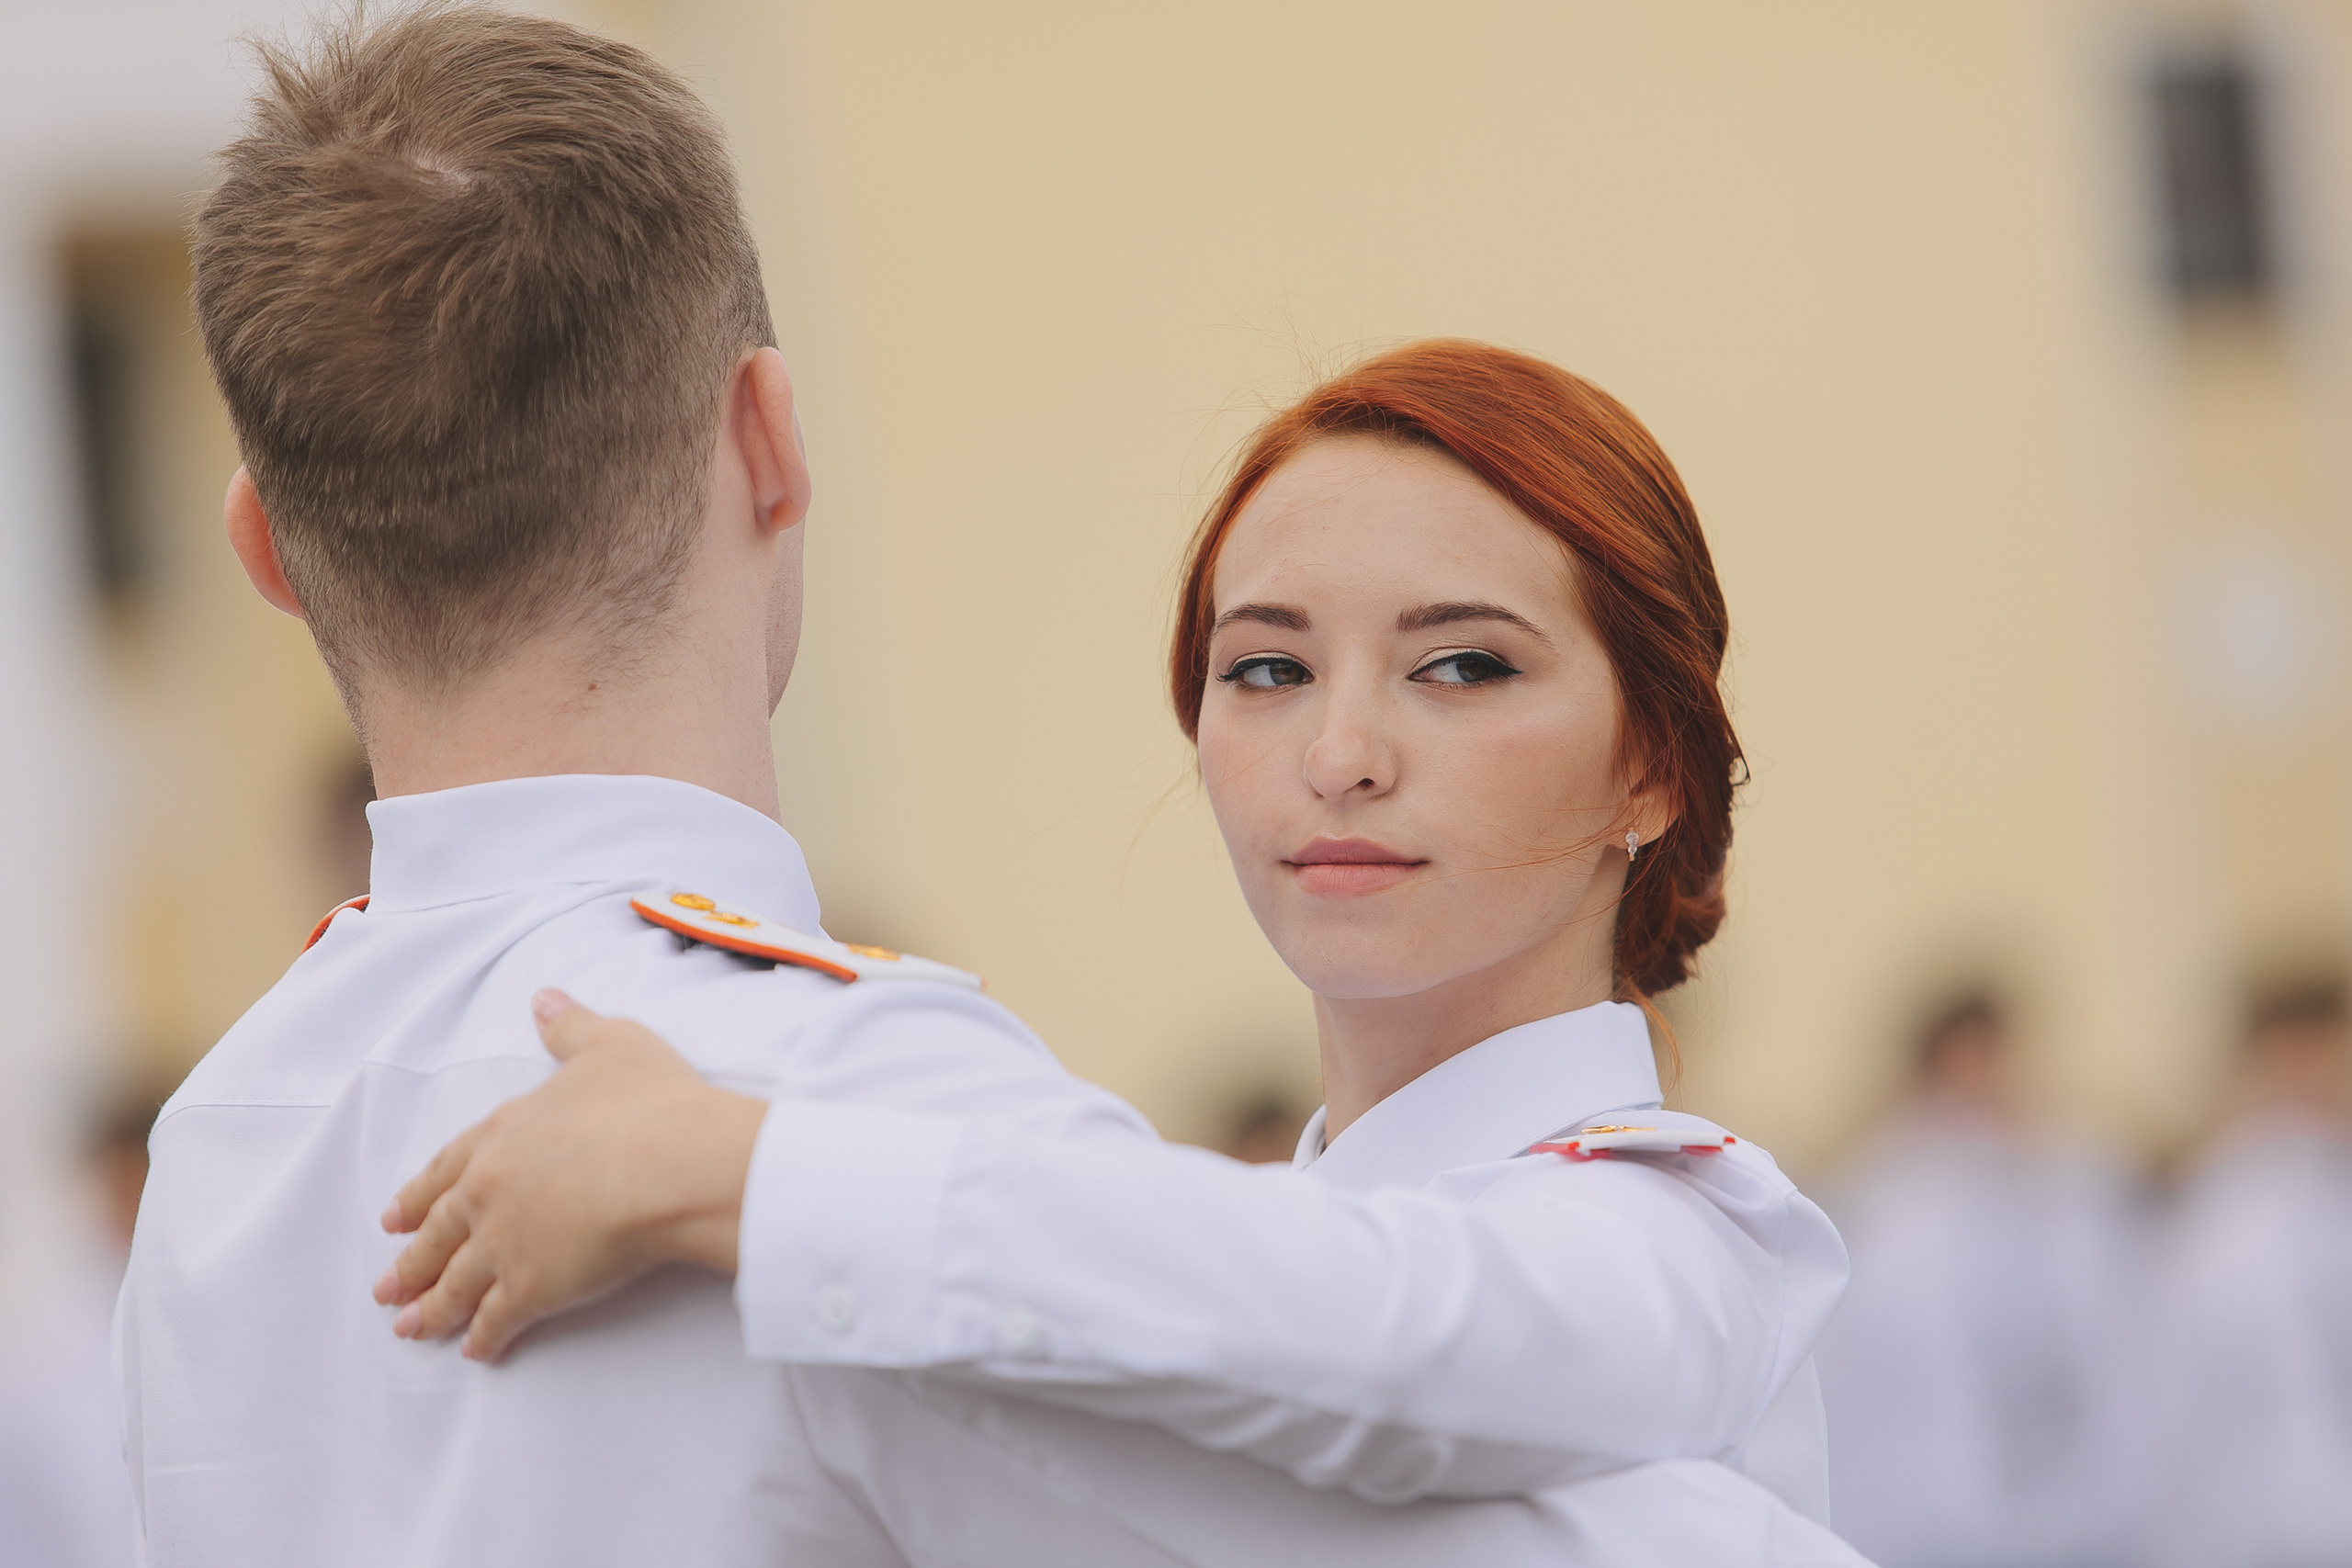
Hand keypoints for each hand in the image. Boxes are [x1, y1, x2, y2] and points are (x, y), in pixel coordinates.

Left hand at [373, 989, 765, 1360]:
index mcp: (502, 1133)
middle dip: (412, 1263)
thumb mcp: (610, 1044)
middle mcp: (490, 1190)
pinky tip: (476, 1351)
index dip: (419, 1194)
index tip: (394, 1219)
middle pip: (440, 1232)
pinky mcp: (534, 1287)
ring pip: (457, 1282)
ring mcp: (506, 1243)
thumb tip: (542, 998)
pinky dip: (484, 1336)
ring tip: (409, 1329)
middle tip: (387, 1289)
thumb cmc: (648, 1101)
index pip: (446, 1168)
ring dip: (431, 1308)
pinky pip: (499, 1318)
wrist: (670, 1163)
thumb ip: (569, 1025)